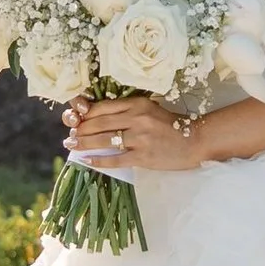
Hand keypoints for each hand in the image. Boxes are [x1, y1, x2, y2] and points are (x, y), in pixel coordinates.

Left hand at [64, 95, 208, 174]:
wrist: (195, 141)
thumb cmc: (172, 126)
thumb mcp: (150, 109)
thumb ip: (129, 111)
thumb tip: (100, 118)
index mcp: (138, 104)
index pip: (104, 107)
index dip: (85, 114)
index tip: (76, 119)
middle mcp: (137, 118)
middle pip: (99, 123)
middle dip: (80, 130)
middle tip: (69, 135)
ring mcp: (139, 138)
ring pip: (103, 140)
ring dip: (84, 144)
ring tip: (71, 146)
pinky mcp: (142, 156)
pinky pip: (115, 158)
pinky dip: (98, 160)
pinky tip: (87, 161)